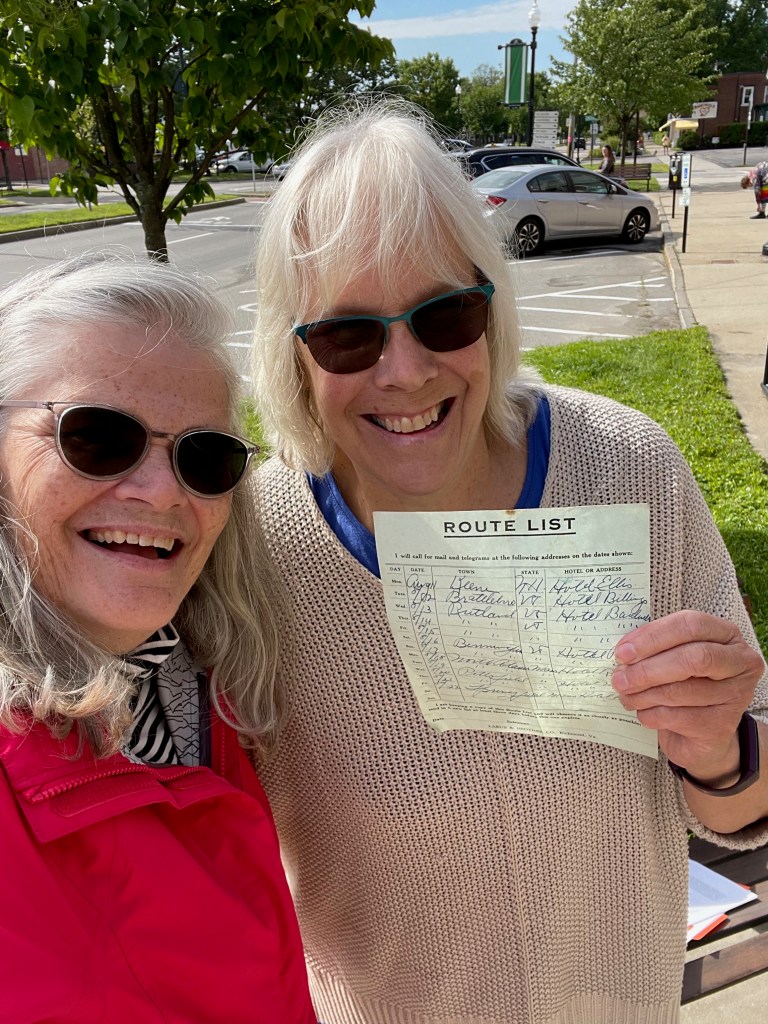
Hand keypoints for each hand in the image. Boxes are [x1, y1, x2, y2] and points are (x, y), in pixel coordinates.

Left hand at [612, 611, 764, 782]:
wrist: (702, 732)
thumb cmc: (685, 682)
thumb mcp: (673, 656)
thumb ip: (655, 647)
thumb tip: (624, 651)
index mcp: (726, 634)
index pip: (691, 625)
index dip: (653, 636)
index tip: (623, 651)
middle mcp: (741, 662)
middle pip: (692, 658)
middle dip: (648, 669)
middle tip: (619, 678)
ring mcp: (736, 695)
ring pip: (681, 691)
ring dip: (644, 694)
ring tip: (625, 696)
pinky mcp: (723, 725)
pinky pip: (677, 717)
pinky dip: (651, 714)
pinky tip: (643, 712)